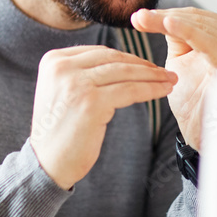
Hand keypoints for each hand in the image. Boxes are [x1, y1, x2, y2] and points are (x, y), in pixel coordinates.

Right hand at [30, 45, 176, 189]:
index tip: (146, 65)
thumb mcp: (62, 92)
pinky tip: (163, 91)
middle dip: (142, 65)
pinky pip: (130, 91)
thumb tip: (119, 63)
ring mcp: (76, 83)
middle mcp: (62, 67)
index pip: (99, 52)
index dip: (127, 58)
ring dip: (152, 75)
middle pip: (113, 59)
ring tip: (169, 79)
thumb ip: (81, 73)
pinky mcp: (91, 102)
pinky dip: (151, 89)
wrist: (46, 164)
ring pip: (124, 73)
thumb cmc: (59, 132)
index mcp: (53, 60)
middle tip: (164, 71)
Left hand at [131, 8, 216, 149]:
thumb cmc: (195, 103)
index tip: (139, 17)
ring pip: (203, 27)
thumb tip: (155, 16)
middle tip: (138, 18)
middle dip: (166, 16)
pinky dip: (187, 30)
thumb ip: (176, 38)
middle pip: (201, 19)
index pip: (199, 19)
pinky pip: (209, 42)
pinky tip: (167, 24)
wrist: (204, 137)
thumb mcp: (182, 63)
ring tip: (145, 19)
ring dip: (170, 20)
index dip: (168, 15)